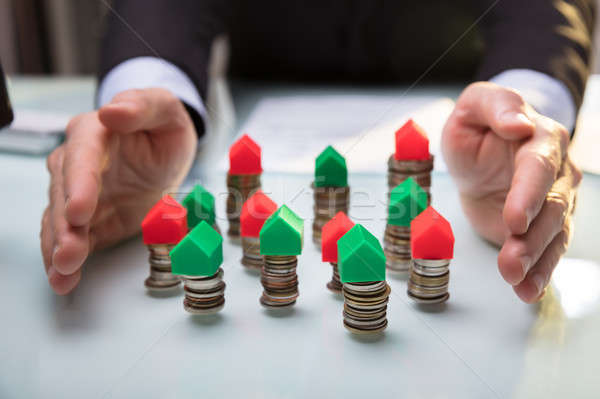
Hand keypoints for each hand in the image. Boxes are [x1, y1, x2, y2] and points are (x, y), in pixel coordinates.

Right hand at [41, 88, 197, 294]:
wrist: (165, 154)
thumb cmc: (163, 128)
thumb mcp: (164, 109)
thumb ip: (143, 106)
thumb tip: (112, 111)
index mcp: (93, 133)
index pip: (81, 156)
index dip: (79, 184)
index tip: (79, 211)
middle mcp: (76, 164)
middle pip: (63, 194)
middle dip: (64, 226)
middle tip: (69, 253)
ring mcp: (79, 195)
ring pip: (60, 222)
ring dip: (59, 248)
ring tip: (63, 273)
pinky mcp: (88, 222)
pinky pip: (72, 240)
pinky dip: (65, 261)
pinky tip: (63, 280)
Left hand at [442, 82, 581, 302]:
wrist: (482, 153)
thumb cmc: (478, 127)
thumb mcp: (475, 106)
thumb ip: (496, 106)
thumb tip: (519, 124)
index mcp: (542, 139)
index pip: (539, 169)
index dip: (529, 195)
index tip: (515, 221)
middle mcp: (557, 172)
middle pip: (552, 208)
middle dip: (532, 239)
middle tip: (511, 263)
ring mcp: (554, 201)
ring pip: (553, 234)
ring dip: (537, 262)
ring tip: (518, 284)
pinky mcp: (543, 226)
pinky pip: (547, 251)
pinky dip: (539, 273)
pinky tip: (528, 290)